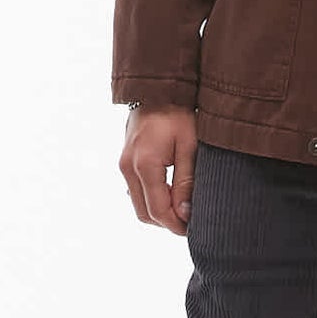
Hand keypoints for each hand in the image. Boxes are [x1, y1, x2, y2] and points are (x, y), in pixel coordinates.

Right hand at [119, 106, 197, 233]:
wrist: (158, 88)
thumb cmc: (178, 113)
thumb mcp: (190, 147)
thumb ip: (186, 183)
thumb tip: (184, 214)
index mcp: (145, 165)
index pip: (157, 211)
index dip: (176, 225)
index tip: (193, 229)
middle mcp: (128, 168)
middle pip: (144, 213)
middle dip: (167, 223)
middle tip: (190, 221)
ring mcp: (123, 165)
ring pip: (138, 205)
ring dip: (159, 212)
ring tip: (183, 207)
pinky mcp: (125, 161)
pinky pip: (135, 192)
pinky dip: (151, 199)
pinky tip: (171, 194)